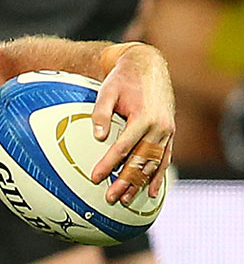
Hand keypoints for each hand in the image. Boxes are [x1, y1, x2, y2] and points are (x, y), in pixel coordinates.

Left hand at [90, 43, 173, 204]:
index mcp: (144, 117)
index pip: (124, 147)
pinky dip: (158, 175)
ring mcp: (167, 131)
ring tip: (126, 199)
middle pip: (141, 160)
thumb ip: (101, 114)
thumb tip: (98, 137)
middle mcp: (160, 126)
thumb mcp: (107, 91)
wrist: (148, 65)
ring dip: (140, 182)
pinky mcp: (169, 132)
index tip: (95, 177)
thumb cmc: (123, 78)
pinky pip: (165, 158)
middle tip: (110, 197)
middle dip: (125, 181)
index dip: (109, 164)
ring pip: (154, 163)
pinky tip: (151, 191)